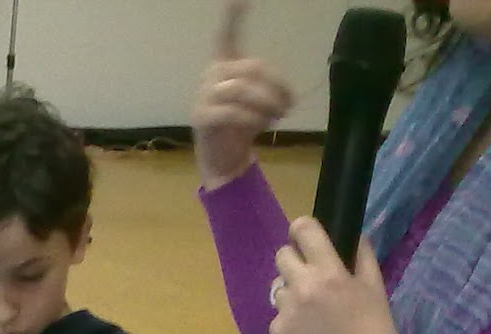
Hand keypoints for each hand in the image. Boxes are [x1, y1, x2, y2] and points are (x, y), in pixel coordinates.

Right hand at [192, 1, 295, 190]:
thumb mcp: (257, 102)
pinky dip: (252, 118)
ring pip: (241, 89)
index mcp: (224, 65)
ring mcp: (202, 95)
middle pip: (250, 68)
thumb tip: (286, 97)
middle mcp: (211, 75)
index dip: (232, 16)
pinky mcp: (201, 117)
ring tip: (277, 116)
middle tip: (289, 105)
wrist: (221, 158)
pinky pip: (231, 111)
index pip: (227, 35)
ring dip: (266, 103)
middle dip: (276, 86)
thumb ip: (268, 89)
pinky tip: (263, 125)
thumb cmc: (240, 126)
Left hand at [270, 219, 401, 333]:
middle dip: (294, 261)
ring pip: (278, 288)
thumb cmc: (375, 326)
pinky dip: (289, 320)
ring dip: (291, 293)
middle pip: (281, 256)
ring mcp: (286, 311)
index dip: (302, 229)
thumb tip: (351, 235)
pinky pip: (278, 316)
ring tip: (311, 310)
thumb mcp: (375, 285)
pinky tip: (307, 332)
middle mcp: (302, 287)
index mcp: (329, 271)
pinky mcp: (277, 333)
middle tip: (309, 276)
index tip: (305, 237)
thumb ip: (361, 255)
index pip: (302, 230)